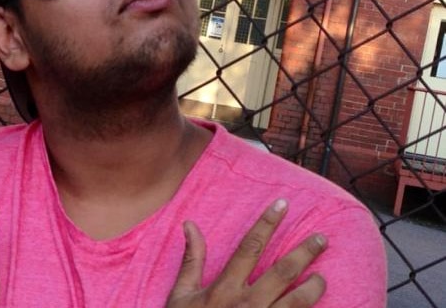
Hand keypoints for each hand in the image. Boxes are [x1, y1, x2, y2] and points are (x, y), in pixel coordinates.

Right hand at [167, 199, 326, 306]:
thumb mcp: (181, 295)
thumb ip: (192, 260)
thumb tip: (190, 224)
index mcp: (224, 288)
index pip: (251, 247)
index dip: (267, 223)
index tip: (282, 204)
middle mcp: (246, 304)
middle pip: (283, 271)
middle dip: (305, 251)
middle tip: (322, 238)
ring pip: (298, 301)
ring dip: (314, 286)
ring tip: (322, 277)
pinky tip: (320, 307)